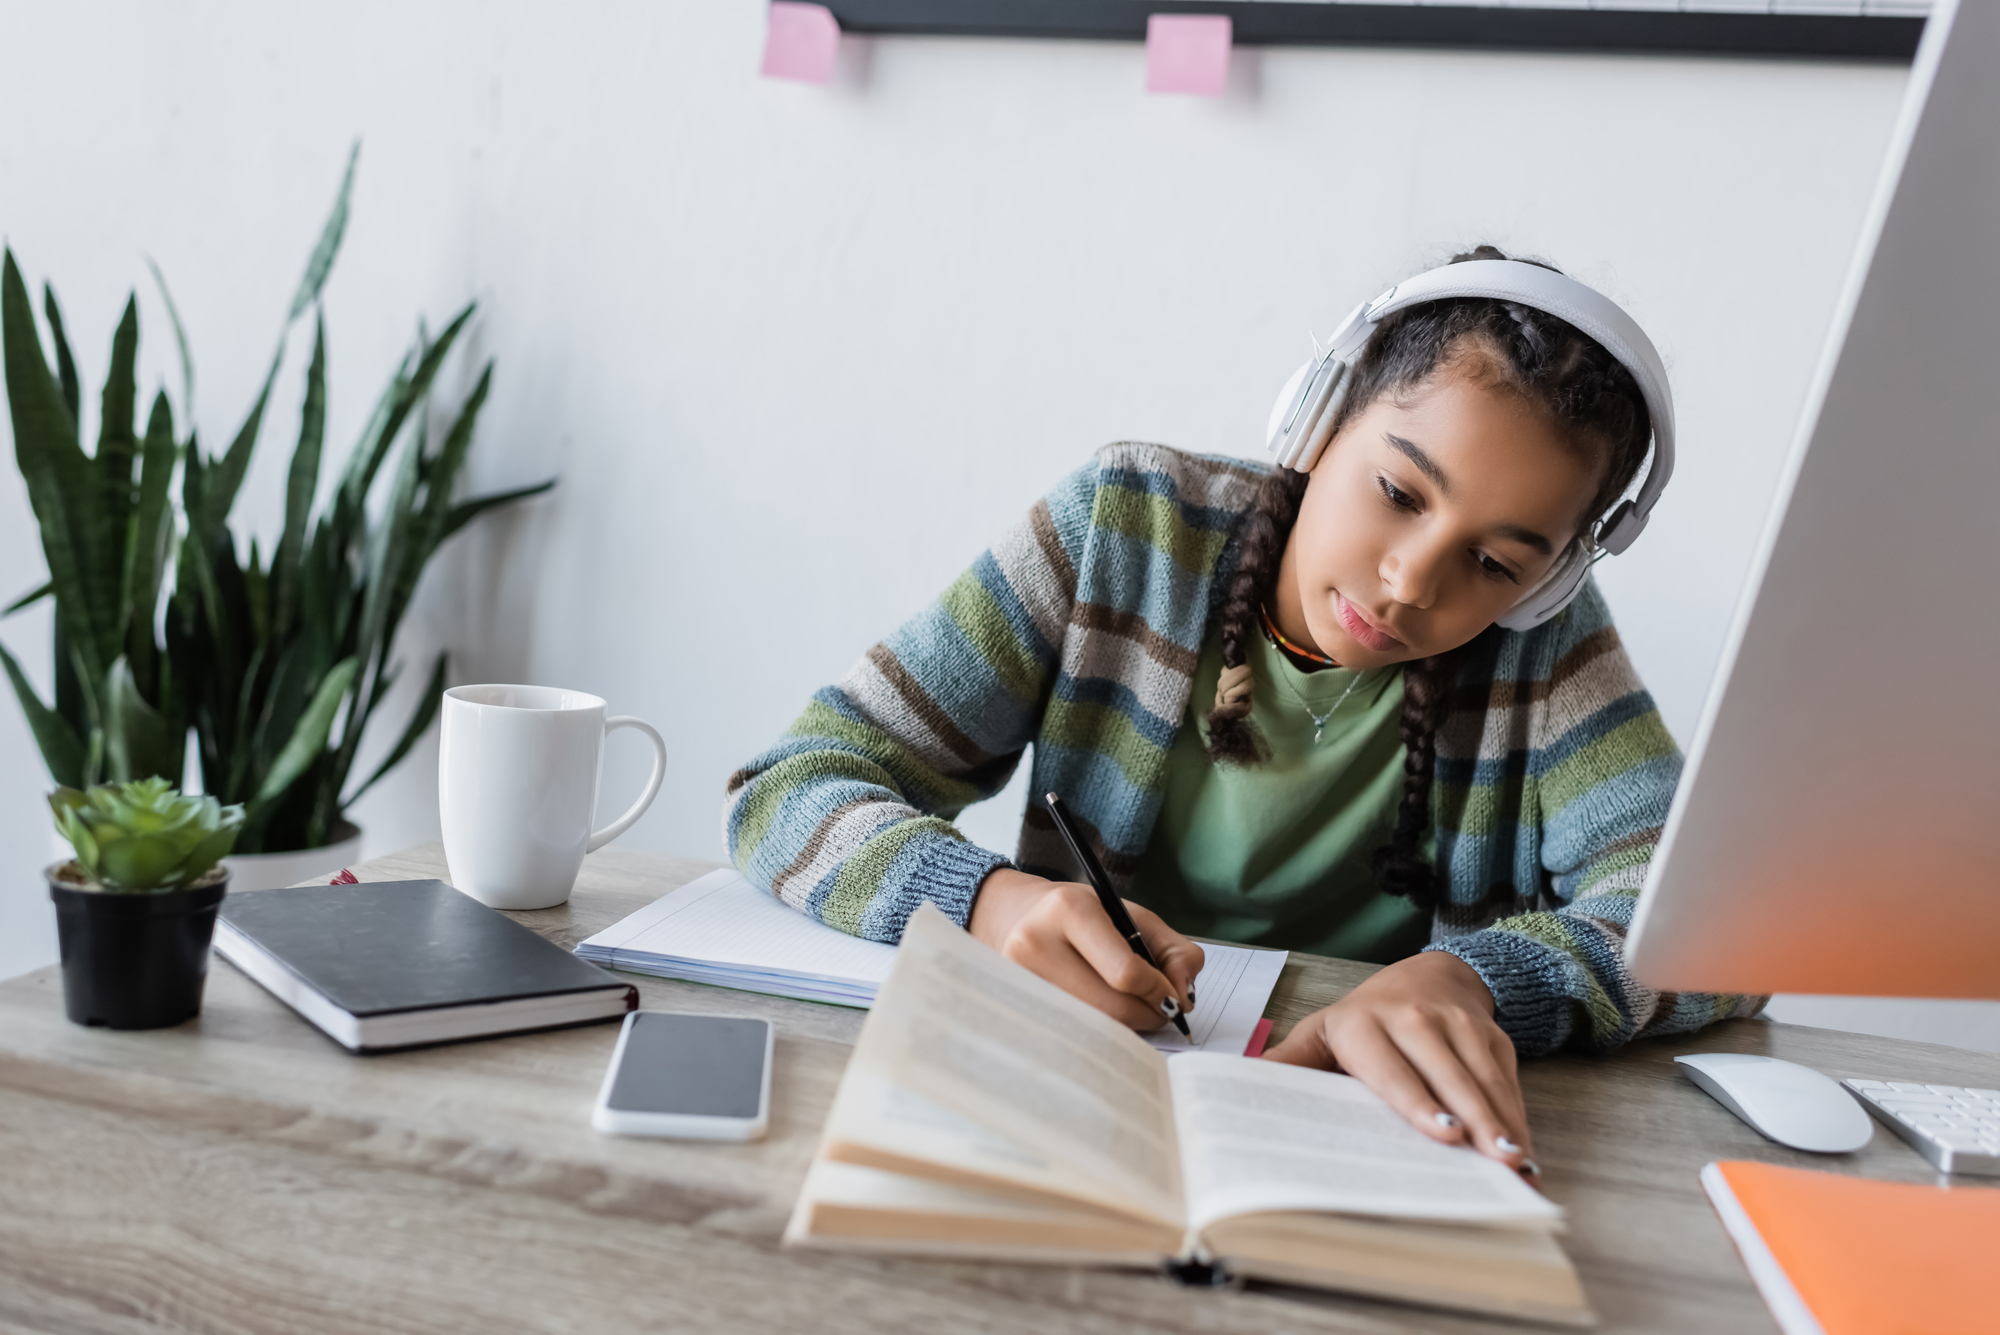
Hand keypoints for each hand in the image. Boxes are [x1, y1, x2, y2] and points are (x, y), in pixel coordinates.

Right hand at [968, 867, 1203, 1031]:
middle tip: (1160, 1013)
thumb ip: (1175, 952)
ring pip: (1090, 1027)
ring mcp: (1017, 977)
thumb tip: (1183, 997)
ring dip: (1124, 1028)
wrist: (1022, 917)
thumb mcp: (1136, 918)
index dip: (1159, 993)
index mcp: (1069, 909)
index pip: (1125, 972)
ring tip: (1131, 1010)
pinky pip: (1069, 1033)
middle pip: (1109, 1008)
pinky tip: (1101, 1017)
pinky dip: (1097, 1032)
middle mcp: (1034, 942)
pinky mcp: (1013, 1004)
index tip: (1172, 998)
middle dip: (1146, 1016)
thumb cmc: (1087, 919)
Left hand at [1262, 951, 1536, 1179]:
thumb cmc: (1368, 1017)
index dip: (1418, 1102)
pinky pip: (1506, 1079)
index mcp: (1365, 1024)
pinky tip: (1524, 1149)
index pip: (1392, 1070)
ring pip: (1482, 1078)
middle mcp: (1415, 1020)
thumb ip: (1293, 1060)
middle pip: (1447, 1075)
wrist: (1431, 974)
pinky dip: (1517, 1114)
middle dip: (1473, 1118)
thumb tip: (1246, 1080)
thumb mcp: (1325, 1030)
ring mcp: (1459, 1025)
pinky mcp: (1492, 1036)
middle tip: (1493, 1160)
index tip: (1441, 1132)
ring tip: (1516, 1163)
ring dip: (1503, 1121)